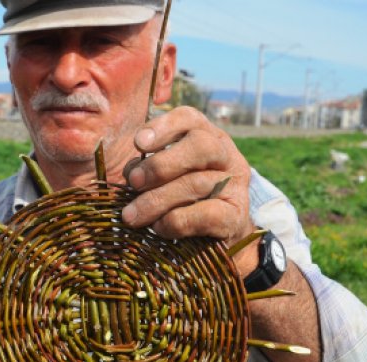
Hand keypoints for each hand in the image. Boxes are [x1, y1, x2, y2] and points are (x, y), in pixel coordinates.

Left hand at [121, 106, 256, 273]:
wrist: (216, 238)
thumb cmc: (183, 200)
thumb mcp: (167, 176)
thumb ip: (148, 167)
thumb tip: (131, 172)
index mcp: (207, 137)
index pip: (190, 118)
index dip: (163, 126)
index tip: (139, 143)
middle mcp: (226, 156)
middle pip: (201, 145)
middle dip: (161, 165)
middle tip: (134, 183)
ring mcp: (235, 186)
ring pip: (196, 183)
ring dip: (156, 200)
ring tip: (132, 215)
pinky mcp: (235, 217)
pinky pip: (204, 215)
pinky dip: (174, 222)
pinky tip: (159, 227)